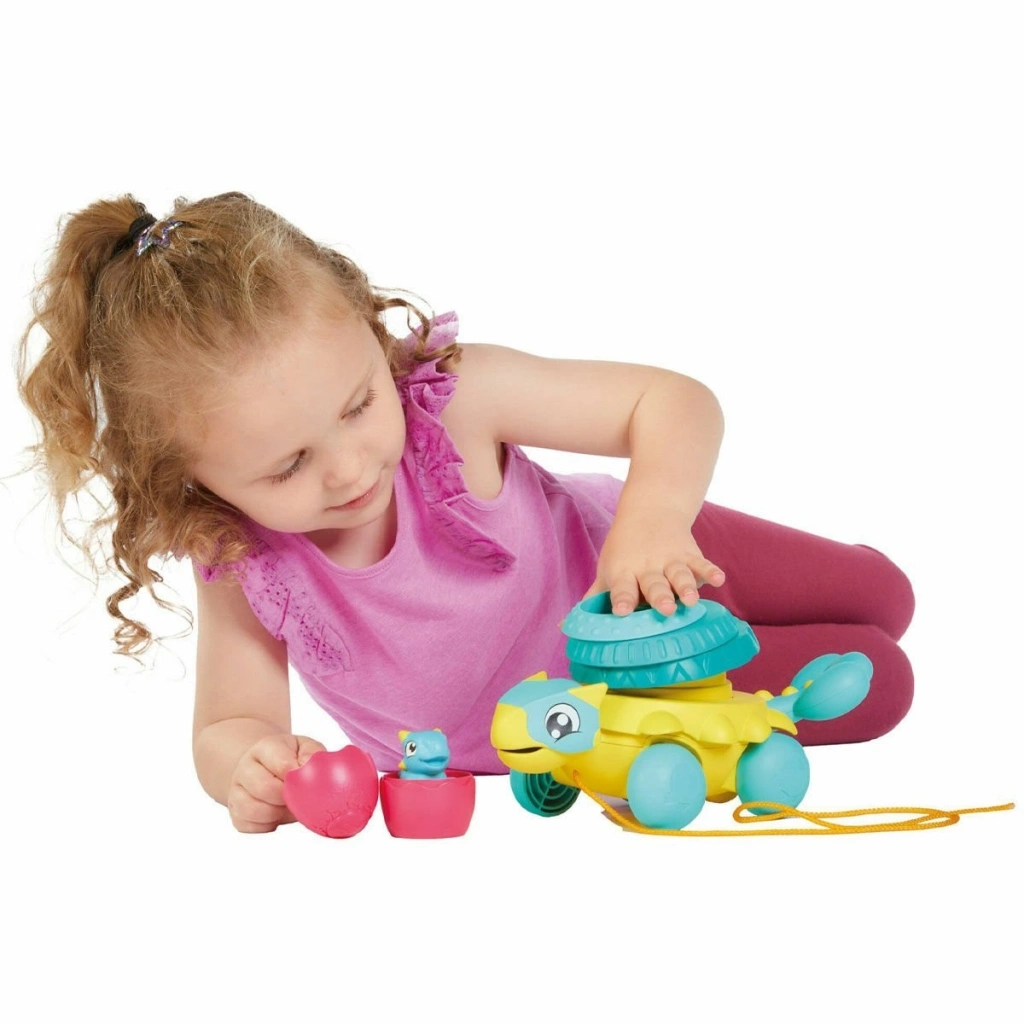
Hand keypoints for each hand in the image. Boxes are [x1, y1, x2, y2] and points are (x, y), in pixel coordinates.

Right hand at [227, 733, 325, 832]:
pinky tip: (277, 815)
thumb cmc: (292, 759)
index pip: (282, 763)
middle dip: (287, 797)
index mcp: (265, 748)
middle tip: (298, 797)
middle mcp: (245, 767)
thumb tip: (310, 768)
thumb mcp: (305, 748)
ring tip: (287, 805)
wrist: (268, 770)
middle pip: (264, 787)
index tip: (307, 781)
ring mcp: (236, 790)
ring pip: (252, 810)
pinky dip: (268, 825)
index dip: (298, 777)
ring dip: (277, 813)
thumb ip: (312, 754)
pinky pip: (250, 827)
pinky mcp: (236, 813)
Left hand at [584, 507, 725, 616]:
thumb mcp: (608, 570)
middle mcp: (647, 566)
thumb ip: (594, 598)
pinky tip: (720, 579)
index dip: (621, 599)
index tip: (620, 612)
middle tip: (664, 610)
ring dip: (686, 587)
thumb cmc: (625, 549)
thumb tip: (565, 626)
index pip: (621, 588)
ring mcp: (670, 559)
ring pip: (678, 575)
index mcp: (623, 572)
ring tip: (691, 601)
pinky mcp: (690, 554)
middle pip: (653, 583)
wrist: (650, 509)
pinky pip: (701, 563)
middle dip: (659, 596)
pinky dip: (710, 571)